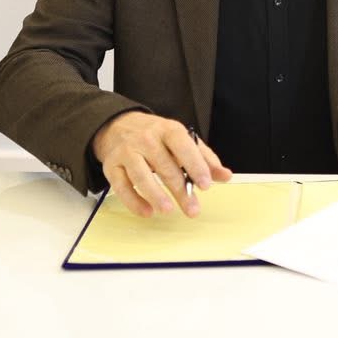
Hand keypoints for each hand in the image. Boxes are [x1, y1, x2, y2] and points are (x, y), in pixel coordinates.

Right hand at [90, 112, 229, 217]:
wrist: (117, 125)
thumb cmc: (155, 135)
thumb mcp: (181, 139)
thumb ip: (204, 158)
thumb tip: (225, 176)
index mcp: (168, 129)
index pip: (183, 146)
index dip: (195, 165)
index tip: (206, 184)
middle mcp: (146, 139)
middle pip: (164, 166)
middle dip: (179, 190)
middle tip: (193, 209)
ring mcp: (127, 152)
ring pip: (141, 176)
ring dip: (155, 195)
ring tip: (168, 210)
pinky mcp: (111, 166)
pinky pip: (121, 187)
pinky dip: (134, 201)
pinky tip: (147, 212)